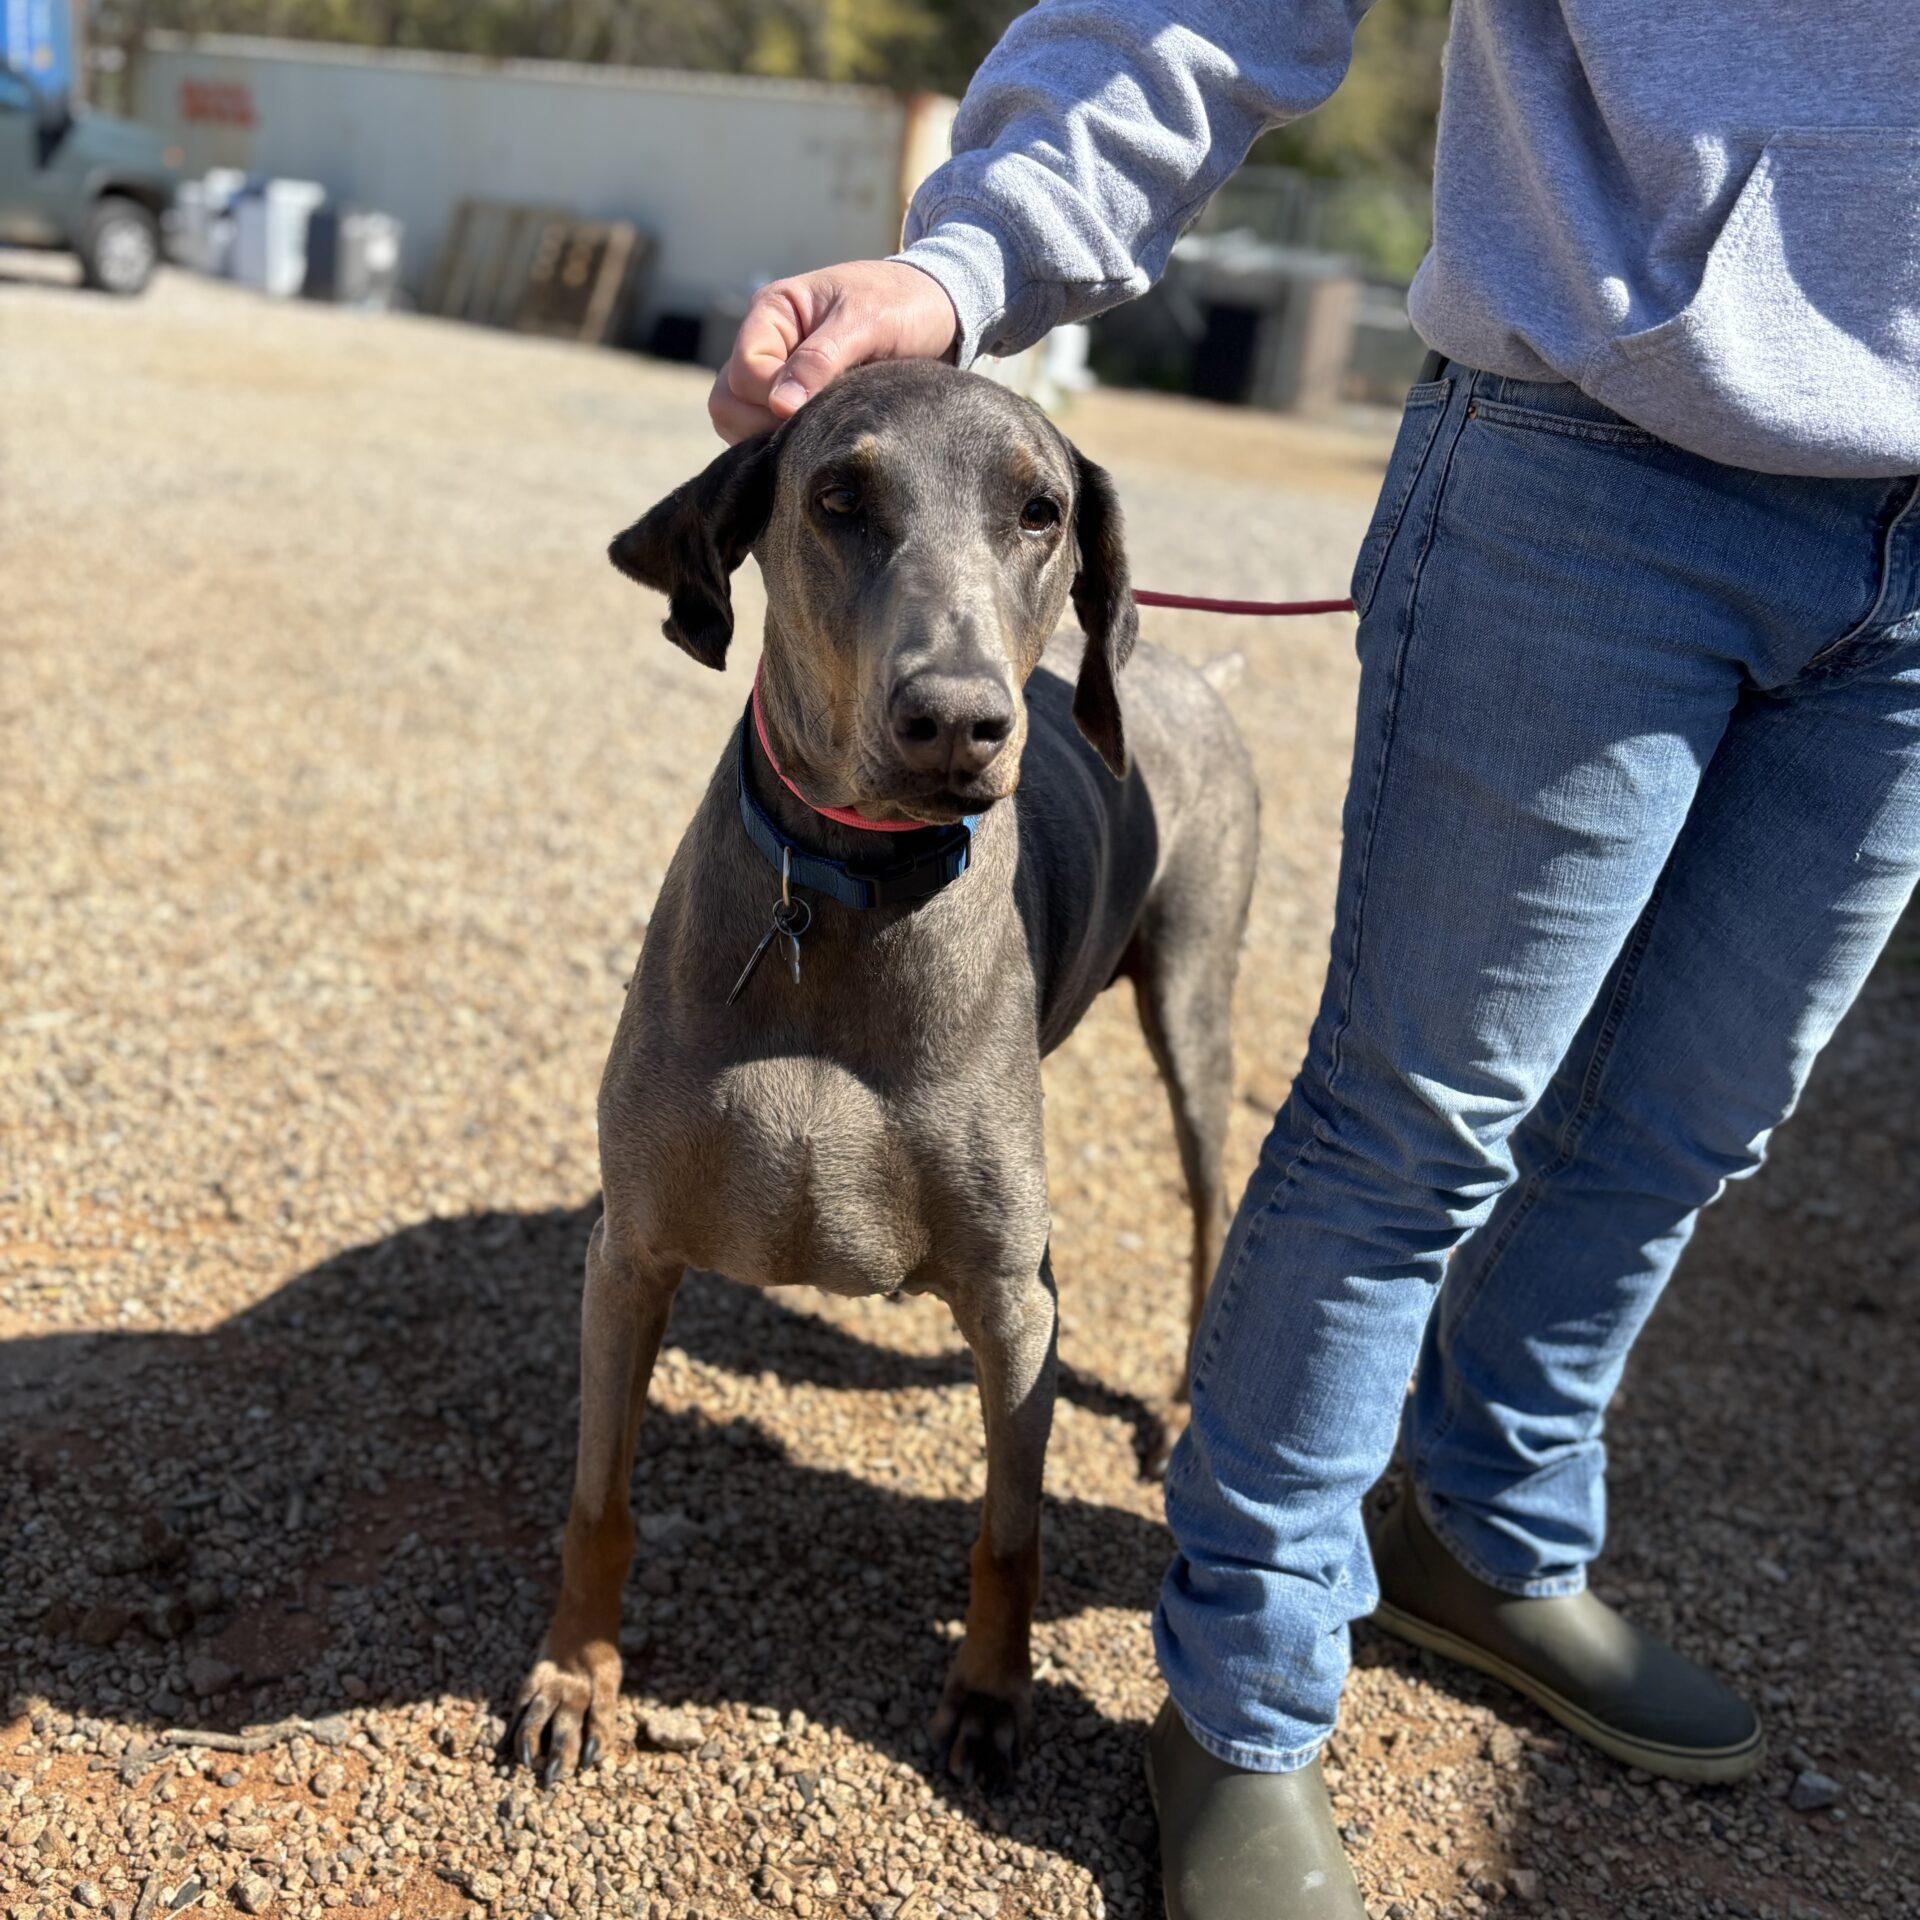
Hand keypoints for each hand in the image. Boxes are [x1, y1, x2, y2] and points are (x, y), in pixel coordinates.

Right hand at [708, 260, 959, 442]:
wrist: (937, 309)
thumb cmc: (902, 303)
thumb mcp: (866, 322)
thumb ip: (821, 359)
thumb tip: (780, 406)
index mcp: (773, 312)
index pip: (744, 371)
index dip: (771, 398)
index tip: (813, 407)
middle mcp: (765, 344)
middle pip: (728, 401)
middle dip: (762, 424)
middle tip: (816, 428)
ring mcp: (775, 376)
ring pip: (738, 423)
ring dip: (770, 439)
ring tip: (820, 436)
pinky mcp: (793, 403)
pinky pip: (764, 434)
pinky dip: (785, 446)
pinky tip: (822, 442)